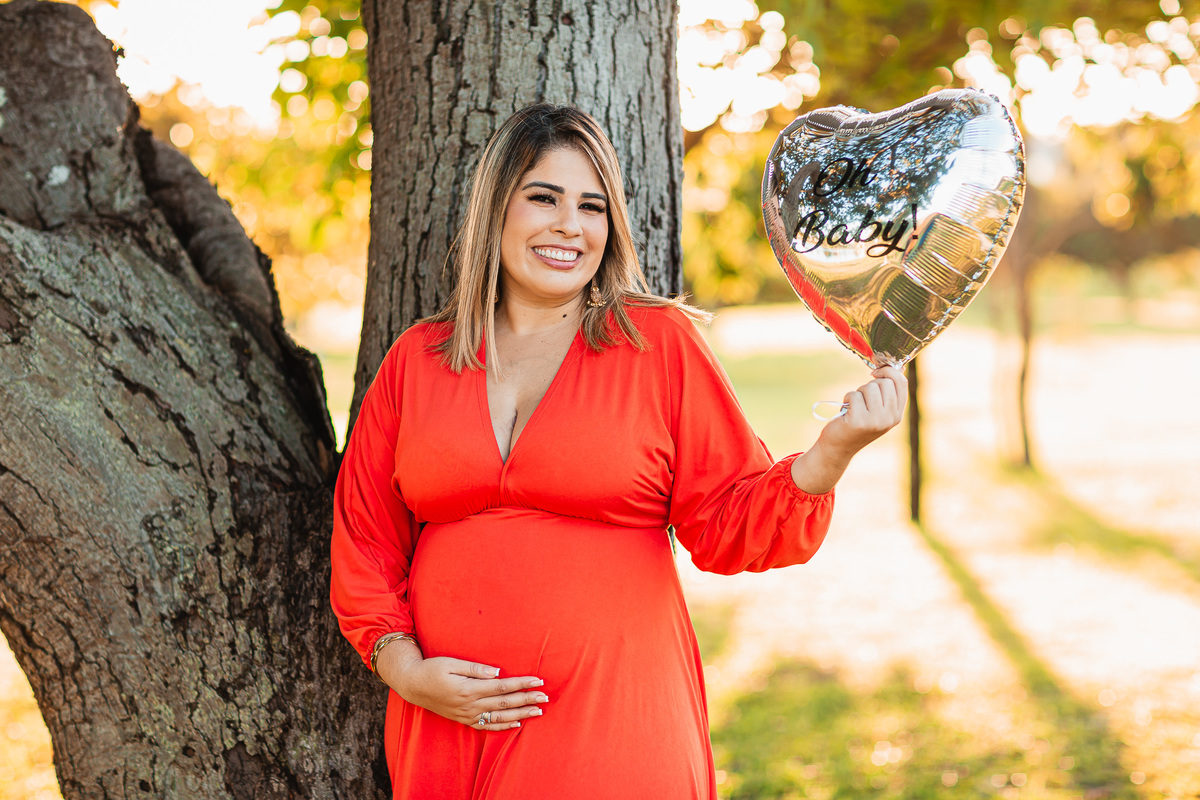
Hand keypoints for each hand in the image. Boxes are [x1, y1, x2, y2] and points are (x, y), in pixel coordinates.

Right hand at [378, 643, 547, 731]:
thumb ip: (475, 668)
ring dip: (520, 713)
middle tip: (545, 696)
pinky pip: (487, 726)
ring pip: (499, 716)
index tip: (538, 680)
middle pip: (504, 703)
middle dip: (527, 699)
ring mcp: (467, 715)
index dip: (521, 683)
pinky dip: (503, 726)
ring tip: (538, 710)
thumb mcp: (451, 663)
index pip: (502, 687)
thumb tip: (498, 672)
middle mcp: (470, 705)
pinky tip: (517, 723)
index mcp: (468, 688)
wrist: (413, 686)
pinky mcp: (464, 720)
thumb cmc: (432, 669)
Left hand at [824, 365, 907, 456]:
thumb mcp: (878, 411)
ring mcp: (875, 421)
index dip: (889, 371)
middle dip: (870, 384)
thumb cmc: (857, 423)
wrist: (839, 447)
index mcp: (897, 414)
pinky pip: (854, 395)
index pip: (901, 382)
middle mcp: (890, 418)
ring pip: (869, 387)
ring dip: (858, 392)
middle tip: (862, 399)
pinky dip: (847, 398)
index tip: (876, 372)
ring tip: (854, 406)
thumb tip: (897, 367)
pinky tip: (846, 411)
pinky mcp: (859, 421)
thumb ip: (887, 393)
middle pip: (884, 382)